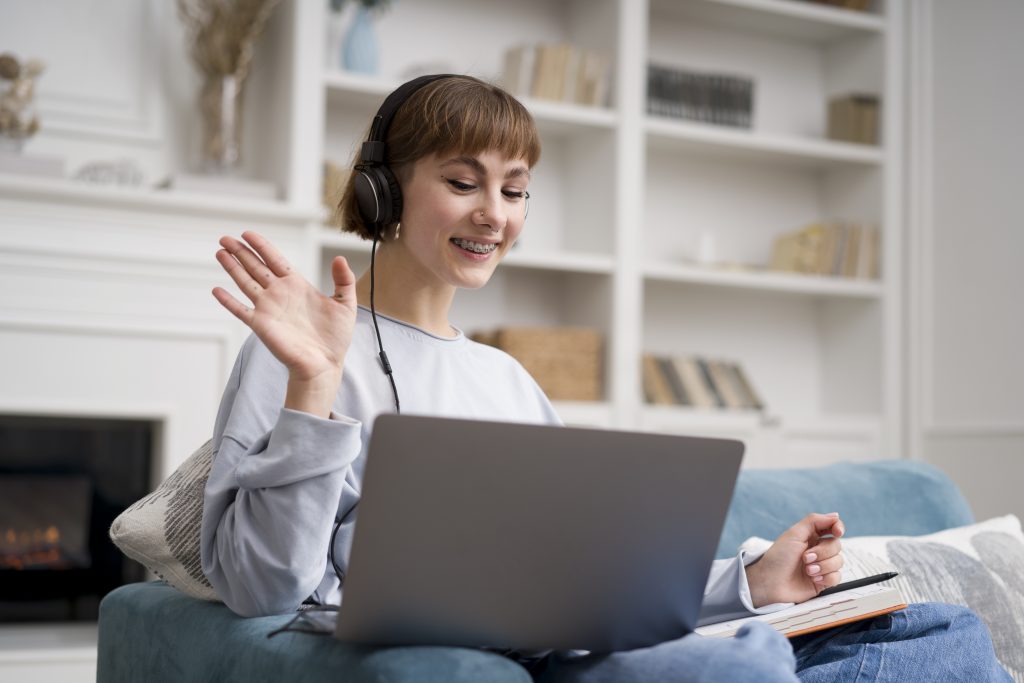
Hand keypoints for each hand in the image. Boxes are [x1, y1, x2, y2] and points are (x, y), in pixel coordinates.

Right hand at [212, 231, 357, 388]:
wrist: (325, 364)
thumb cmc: (335, 338)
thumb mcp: (346, 304)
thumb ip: (344, 280)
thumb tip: (340, 258)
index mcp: (297, 286)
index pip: (275, 260)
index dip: (261, 246)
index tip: (248, 234)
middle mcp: (279, 294)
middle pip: (255, 266)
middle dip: (241, 251)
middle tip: (225, 238)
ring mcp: (268, 308)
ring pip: (245, 282)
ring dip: (232, 268)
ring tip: (220, 252)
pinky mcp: (261, 325)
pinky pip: (241, 310)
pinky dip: (228, 301)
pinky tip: (216, 290)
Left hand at [745, 512, 844, 607]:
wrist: (770, 583)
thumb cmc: (778, 557)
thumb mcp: (794, 534)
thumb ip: (814, 521)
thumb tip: (835, 516)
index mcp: (811, 536)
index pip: (832, 527)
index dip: (838, 528)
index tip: (837, 532)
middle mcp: (818, 550)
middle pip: (836, 545)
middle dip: (822, 552)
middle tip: (805, 558)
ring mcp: (821, 566)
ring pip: (839, 561)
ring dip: (823, 566)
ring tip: (807, 570)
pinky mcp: (823, 581)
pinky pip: (837, 577)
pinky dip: (826, 578)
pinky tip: (813, 579)